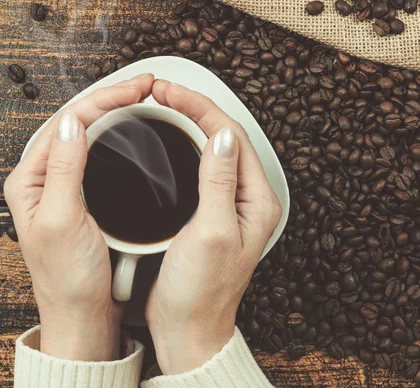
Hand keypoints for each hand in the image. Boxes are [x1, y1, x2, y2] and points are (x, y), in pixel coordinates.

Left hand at [4, 74, 154, 360]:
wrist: (83, 315)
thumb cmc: (69, 279)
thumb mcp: (64, 222)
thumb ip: (64, 170)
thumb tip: (71, 123)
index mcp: (30, 180)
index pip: (67, 122)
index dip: (103, 98)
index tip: (136, 89)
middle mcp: (44, 179)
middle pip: (78, 122)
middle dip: (112, 97)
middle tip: (146, 86)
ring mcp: (65, 187)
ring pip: (90, 135)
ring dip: (116, 112)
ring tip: (143, 99)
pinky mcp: (85, 197)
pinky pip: (101, 155)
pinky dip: (120, 136)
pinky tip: (135, 132)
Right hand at [145, 80, 281, 373]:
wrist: (189, 328)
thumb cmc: (201, 291)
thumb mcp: (211, 233)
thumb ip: (218, 182)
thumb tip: (221, 136)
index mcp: (255, 201)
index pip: (231, 137)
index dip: (200, 108)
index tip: (169, 93)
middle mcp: (248, 199)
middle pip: (226, 137)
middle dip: (196, 108)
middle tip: (163, 91)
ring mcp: (231, 206)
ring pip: (215, 149)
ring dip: (193, 123)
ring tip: (166, 105)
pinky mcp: (212, 214)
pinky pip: (203, 168)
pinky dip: (186, 146)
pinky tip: (171, 141)